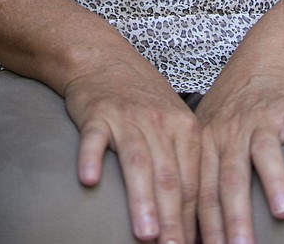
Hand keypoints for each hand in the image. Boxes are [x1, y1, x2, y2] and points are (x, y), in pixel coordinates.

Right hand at [63, 58, 200, 243]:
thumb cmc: (143, 100)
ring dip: (142, 198)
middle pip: (168, 176)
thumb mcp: (172, 124)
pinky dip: (91, 157)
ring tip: (146, 233)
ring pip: (138, 161)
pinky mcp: (97, 112)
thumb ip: (182, 166)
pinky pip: (94, 137)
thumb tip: (193, 221)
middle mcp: (159, 122)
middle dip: (173, 219)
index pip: (192, 181)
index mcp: (184, 128)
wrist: (104, 58)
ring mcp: (127, 117)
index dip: (193, 219)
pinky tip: (89, 180)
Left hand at [194, 67, 283, 243]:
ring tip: (283, 212)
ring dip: (274, 181)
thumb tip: (195, 229)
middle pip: (231, 178)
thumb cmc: (235, 111)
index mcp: (209, 144)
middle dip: (235, 216)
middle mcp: (232, 132)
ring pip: (265, 151)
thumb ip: (205, 177)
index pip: (205, 192)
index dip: (207, 226)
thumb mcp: (210, 137)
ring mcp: (262, 119)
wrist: (264, 62)